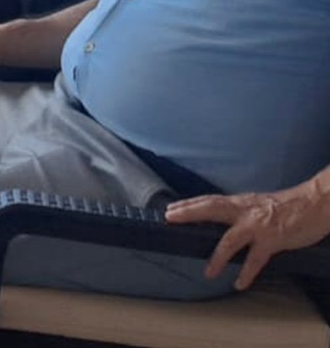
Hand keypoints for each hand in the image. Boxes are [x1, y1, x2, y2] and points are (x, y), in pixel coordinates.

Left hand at [166, 186, 329, 289]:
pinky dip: (247, 272)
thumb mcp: (259, 205)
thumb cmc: (289, 206)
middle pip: (211, 208)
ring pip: (230, 240)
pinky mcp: (272, 240)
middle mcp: (245, 211)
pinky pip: (256, 259)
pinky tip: (239, 283)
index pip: (210, 201)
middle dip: (189, 212)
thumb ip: (242, 212)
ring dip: (217, 257)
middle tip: (169, 217)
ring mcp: (257, 226)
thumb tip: (224, 221)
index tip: (170, 208)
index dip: (189, 204)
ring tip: (208, 272)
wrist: (314, 203)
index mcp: (241, 203)